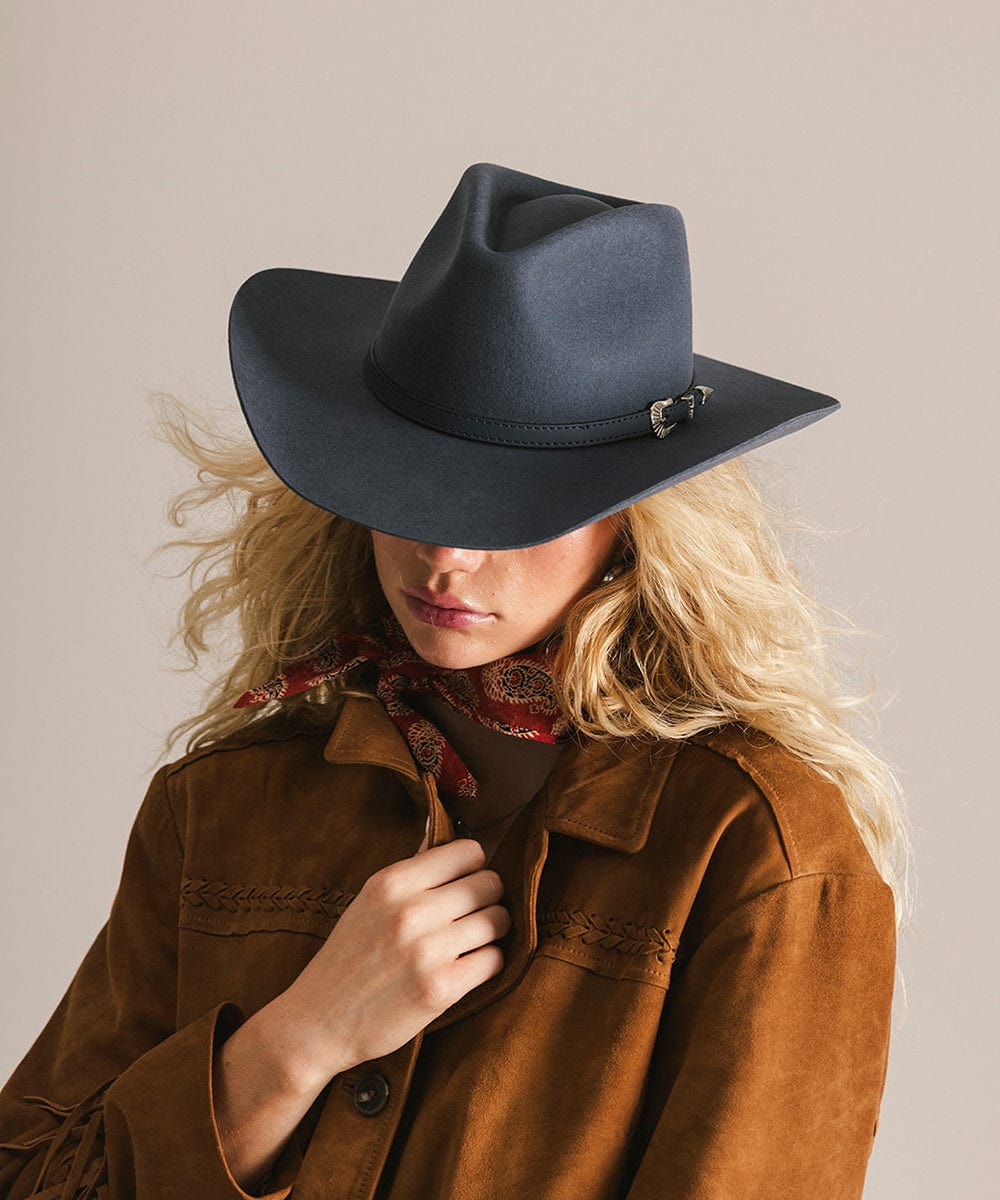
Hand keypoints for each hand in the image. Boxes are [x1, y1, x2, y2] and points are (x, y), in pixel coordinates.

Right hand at [277, 837, 508, 1089]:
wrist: (318, 1022)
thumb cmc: (349, 957)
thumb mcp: (370, 900)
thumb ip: (412, 868)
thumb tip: (443, 826)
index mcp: (391, 882)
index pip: (469, 852)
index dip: (474, 867)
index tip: (465, 883)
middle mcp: (410, 911)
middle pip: (489, 884)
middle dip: (488, 899)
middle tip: (473, 914)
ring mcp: (426, 951)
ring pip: (497, 921)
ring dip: (492, 932)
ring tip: (472, 941)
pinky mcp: (440, 989)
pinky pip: (494, 960)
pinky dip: (486, 963)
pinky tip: (467, 967)